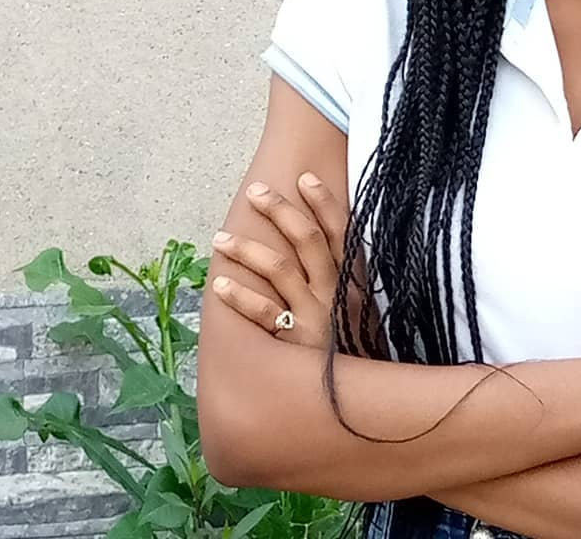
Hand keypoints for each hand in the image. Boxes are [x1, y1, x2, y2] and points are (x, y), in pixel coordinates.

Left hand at [210, 172, 348, 348]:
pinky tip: (219, 285)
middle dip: (281, 210)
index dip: (324, 203)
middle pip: (308, 239)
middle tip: (255, 192)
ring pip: (280, 269)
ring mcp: (316, 316)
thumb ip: (345, 282)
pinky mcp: (295, 343)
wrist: (361, 402)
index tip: (304, 178)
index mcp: (353, 281)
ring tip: (220, 238)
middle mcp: (336, 293)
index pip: (341, 230)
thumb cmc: (355, 351)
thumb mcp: (359, 312)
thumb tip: (324, 250)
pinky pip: (263, 314)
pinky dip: (240, 298)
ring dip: (248, 250)